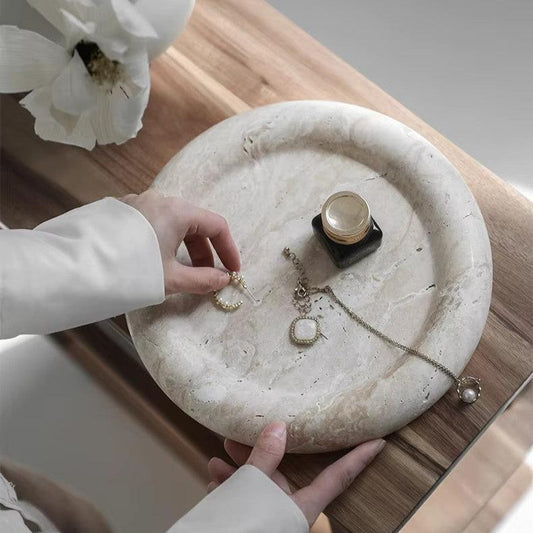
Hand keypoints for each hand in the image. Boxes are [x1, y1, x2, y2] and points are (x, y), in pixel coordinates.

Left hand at [120, 190, 239, 294]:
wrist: (75, 268)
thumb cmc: (128, 271)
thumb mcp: (171, 279)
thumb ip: (203, 280)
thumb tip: (222, 280)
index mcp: (177, 211)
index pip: (216, 225)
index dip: (229, 250)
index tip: (232, 271)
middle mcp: (159, 200)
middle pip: (194, 223)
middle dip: (205, 252)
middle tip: (207, 277)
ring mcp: (137, 203)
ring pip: (173, 224)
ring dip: (184, 248)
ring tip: (182, 272)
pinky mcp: (121, 212)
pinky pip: (154, 224)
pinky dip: (165, 242)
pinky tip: (157, 262)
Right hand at [207, 421, 384, 526]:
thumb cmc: (241, 527)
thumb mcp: (253, 488)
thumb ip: (266, 458)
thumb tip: (279, 427)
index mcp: (301, 508)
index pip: (338, 477)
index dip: (358, 459)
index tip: (379, 442)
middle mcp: (288, 514)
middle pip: (281, 477)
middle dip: (259, 454)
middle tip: (239, 437)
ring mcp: (270, 520)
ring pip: (257, 489)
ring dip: (237, 473)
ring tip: (217, 460)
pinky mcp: (251, 525)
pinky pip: (243, 503)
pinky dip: (229, 491)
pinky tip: (213, 482)